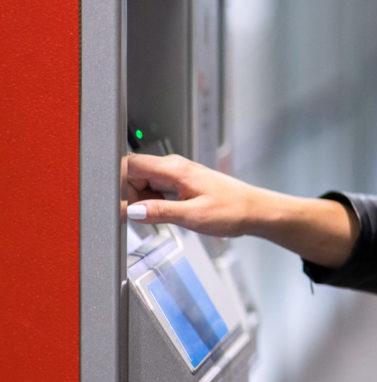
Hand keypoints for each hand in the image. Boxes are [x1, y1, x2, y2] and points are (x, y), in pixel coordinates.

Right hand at [123, 153, 263, 237]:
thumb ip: (160, 212)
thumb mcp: (193, 216)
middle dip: (127, 196)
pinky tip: (162, 215)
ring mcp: (177, 177)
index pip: (130, 164)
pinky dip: (151, 204)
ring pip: (142, 185)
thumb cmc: (233, 210)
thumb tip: (132, 211)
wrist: (256, 211)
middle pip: (132, 175)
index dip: (116, 181)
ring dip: (140, 202)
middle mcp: (174, 169)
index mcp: (174, 169)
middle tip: (138, 217)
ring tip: (155, 218)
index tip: (114, 202)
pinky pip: (154, 192)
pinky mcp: (181, 186)